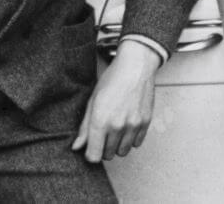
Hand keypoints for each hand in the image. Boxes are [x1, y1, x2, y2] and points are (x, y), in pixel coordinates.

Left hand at [72, 39, 160, 161]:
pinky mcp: (146, 122)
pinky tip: (127, 126)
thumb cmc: (112, 81)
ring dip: (117, 145)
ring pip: (123, 152)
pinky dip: (130, 139)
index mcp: (100, 121)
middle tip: (103, 134)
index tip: (91, 147)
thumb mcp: (93, 101)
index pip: (94, 156)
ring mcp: (133, 125)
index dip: (90, 154)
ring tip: (116, 130)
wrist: (136, 67)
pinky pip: (136, 143)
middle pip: (108, 155)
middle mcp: (117, 126)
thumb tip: (77, 146)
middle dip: (104, 148)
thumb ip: (85, 127)